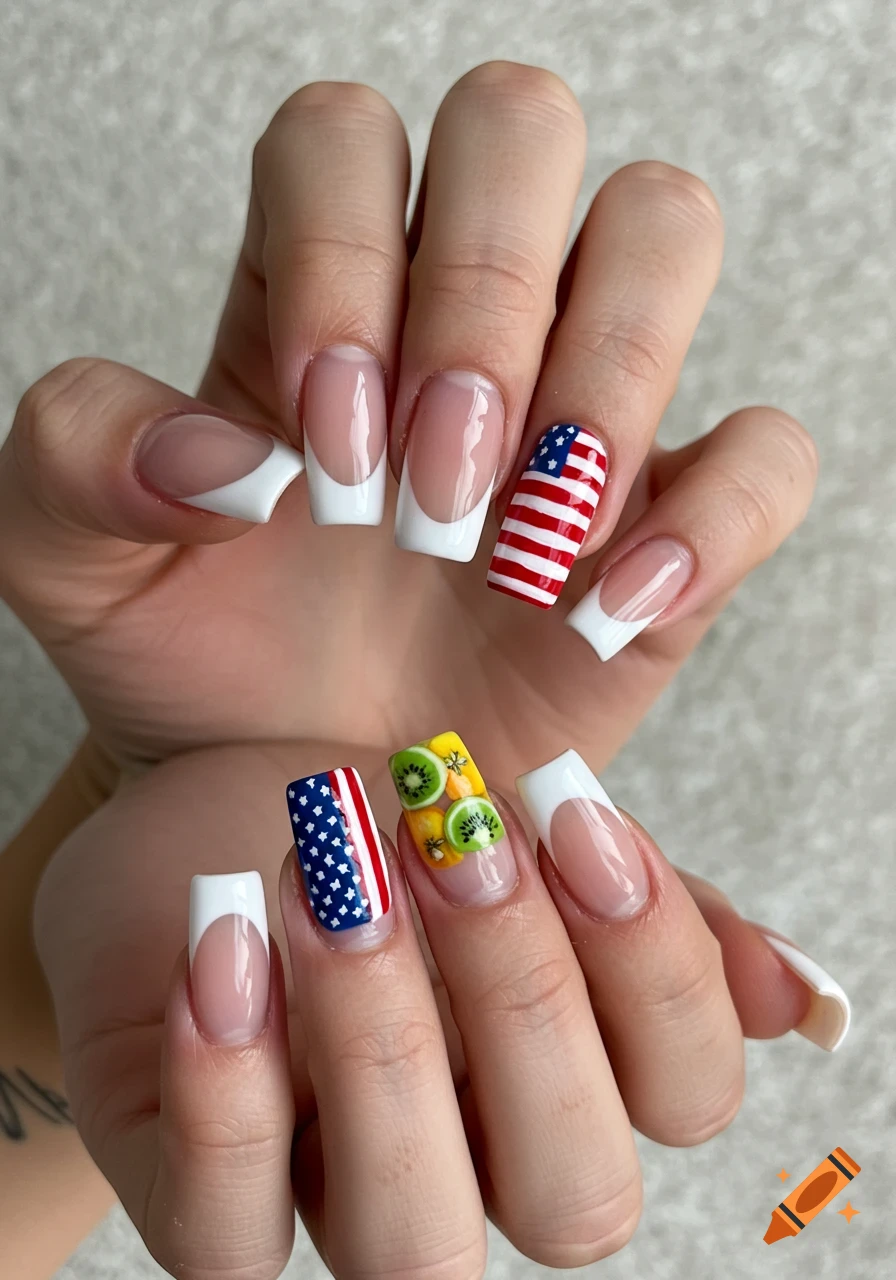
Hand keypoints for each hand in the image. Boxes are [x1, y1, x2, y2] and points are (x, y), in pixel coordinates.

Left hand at [0, 62, 816, 787]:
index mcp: (311, 286)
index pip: (349, 140)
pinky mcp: (668, 522)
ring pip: (662, 230)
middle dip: (478, 300)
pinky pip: (766, 452)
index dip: (341, 260)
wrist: (295, 794)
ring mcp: (578, 406)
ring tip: (513, 547)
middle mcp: (454, 314)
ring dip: (602, 374)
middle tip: (425, 487)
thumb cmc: (195, 663)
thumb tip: (227, 450)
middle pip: (522, 130)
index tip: (323, 448)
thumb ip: (80, 456)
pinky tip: (603, 611)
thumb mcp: (68, 564)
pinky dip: (713, 519)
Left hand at [34, 754, 845, 1278]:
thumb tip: (803, 1000)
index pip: (689, 1094)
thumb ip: (654, 915)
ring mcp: (338, 1197)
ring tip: (333, 877)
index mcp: (574, 1072)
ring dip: (382, 1042)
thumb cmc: (383, 826)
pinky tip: (228, 932)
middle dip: (522, 1001)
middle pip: (571, 1191)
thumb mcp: (519, 842)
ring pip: (412, 1240)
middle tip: (452, 835)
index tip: (570, 811)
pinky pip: (222, 1223)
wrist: (214, 809)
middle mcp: (478, 1161)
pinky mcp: (202, 1196)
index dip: (653, 964)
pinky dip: (229, 1083)